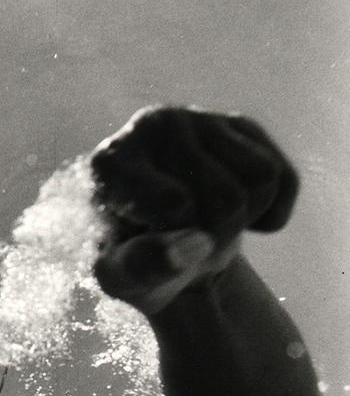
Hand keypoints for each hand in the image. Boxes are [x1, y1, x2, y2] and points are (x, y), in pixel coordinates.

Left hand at [89, 106, 298, 314]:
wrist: (154, 239)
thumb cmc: (132, 258)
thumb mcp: (121, 277)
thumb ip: (143, 265)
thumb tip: (195, 245)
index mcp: (111, 162)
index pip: (177, 206)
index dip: (178, 244)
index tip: (152, 248)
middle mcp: (152, 126)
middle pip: (227, 196)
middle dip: (219, 236)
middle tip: (189, 242)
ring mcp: (197, 118)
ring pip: (262, 179)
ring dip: (246, 220)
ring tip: (208, 224)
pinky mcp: (237, 125)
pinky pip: (284, 176)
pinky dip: (272, 212)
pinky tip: (237, 214)